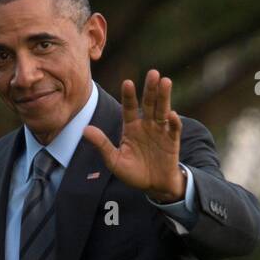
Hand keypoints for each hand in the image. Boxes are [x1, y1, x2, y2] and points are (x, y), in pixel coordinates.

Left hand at [82, 68, 184, 201]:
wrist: (154, 186)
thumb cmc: (133, 173)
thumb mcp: (114, 161)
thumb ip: (102, 145)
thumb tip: (85, 130)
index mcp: (131, 127)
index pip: (129, 107)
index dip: (129, 96)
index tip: (128, 83)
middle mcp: (146, 125)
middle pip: (148, 103)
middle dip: (150, 89)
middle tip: (153, 73)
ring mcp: (160, 131)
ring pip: (162, 110)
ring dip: (164, 97)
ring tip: (166, 82)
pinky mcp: (172, 141)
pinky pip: (173, 129)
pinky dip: (174, 122)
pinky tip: (172, 114)